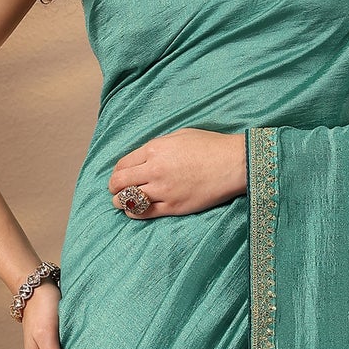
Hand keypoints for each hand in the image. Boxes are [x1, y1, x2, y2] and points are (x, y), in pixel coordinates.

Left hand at [108, 128, 246, 218]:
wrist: (234, 163)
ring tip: (122, 202)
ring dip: (120, 202)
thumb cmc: (210, 146)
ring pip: (128, 199)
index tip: (118, 176)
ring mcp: (163, 190)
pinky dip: (134, 212)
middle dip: (114, 187)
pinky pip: (144, 213)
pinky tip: (135, 210)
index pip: (122, 164)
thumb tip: (144, 157)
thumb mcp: (179, 136)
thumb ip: (158, 147)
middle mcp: (154, 169)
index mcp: (154, 149)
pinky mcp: (173, 206)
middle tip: (115, 191)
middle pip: (119, 182)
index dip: (116, 172)